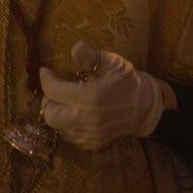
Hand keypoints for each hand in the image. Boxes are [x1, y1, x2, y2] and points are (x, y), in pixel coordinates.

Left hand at [39, 41, 170, 149]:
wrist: (146, 107)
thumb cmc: (127, 81)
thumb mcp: (112, 63)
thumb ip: (91, 57)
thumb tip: (75, 48)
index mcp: (90, 98)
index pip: (54, 91)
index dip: (46, 79)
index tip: (46, 71)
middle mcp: (87, 120)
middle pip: (50, 114)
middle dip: (48, 99)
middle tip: (54, 88)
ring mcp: (90, 135)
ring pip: (58, 126)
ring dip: (57, 112)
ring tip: (65, 100)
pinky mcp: (93, 144)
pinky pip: (70, 136)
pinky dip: (67, 124)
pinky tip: (75, 112)